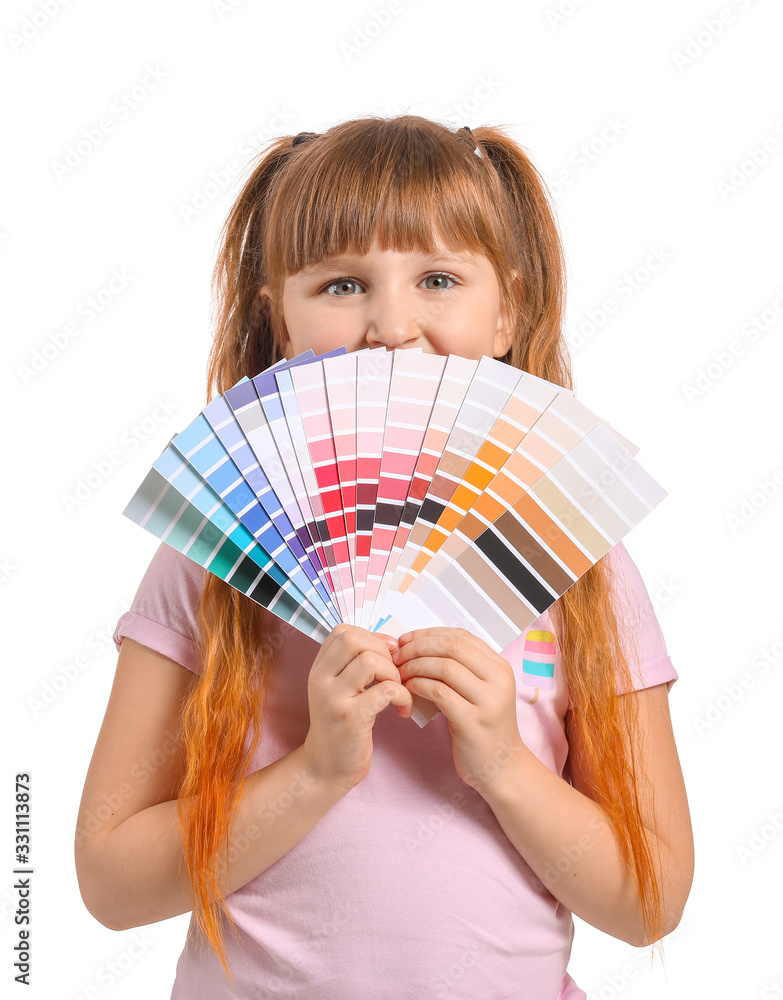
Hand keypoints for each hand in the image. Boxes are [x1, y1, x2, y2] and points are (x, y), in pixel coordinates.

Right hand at [301, 624, 412, 795]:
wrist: (326, 767)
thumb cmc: (340, 725)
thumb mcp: (338, 689)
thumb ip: (354, 664)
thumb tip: (391, 642)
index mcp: (319, 668)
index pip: (343, 631)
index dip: (371, 636)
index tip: (386, 655)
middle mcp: (321, 679)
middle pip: (354, 640)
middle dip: (383, 652)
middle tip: (394, 674)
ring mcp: (334, 698)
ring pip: (371, 661)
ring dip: (394, 673)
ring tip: (398, 691)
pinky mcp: (351, 719)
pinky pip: (385, 691)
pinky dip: (402, 695)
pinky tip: (402, 709)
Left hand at [391, 627, 524, 795]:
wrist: (503, 767)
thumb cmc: (484, 727)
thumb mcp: (480, 691)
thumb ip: (460, 668)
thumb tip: (419, 645)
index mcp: (499, 667)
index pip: (460, 636)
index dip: (428, 634)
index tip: (406, 639)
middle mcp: (498, 680)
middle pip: (451, 647)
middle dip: (418, 647)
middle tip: (397, 656)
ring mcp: (488, 701)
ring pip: (445, 667)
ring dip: (415, 666)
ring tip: (399, 674)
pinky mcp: (473, 722)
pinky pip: (440, 692)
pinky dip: (419, 686)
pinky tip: (409, 689)